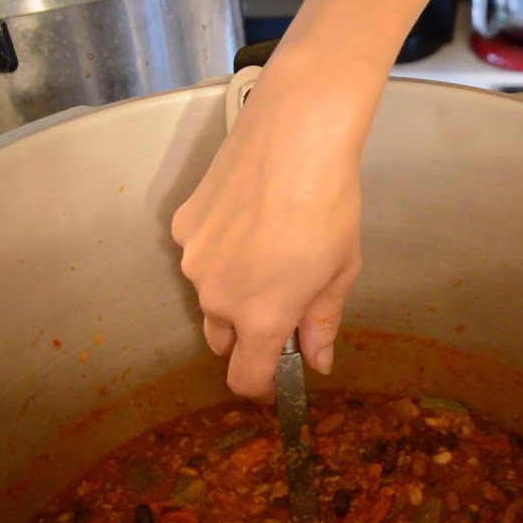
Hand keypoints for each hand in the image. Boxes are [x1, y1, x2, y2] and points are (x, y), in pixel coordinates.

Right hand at [171, 58, 363, 402]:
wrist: (296, 135)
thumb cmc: (328, 203)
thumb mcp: (339, 270)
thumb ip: (321, 322)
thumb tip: (317, 360)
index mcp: (259, 317)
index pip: (244, 377)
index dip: (261, 387)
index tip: (277, 380)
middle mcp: (216, 296)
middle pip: (223, 338)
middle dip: (248, 332)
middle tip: (281, 300)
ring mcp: (193, 259)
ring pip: (208, 293)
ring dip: (232, 288)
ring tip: (268, 247)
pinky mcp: (183, 224)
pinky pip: (200, 253)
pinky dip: (219, 249)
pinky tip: (247, 217)